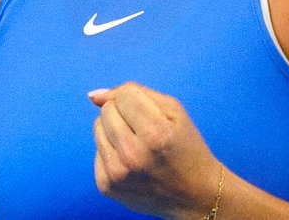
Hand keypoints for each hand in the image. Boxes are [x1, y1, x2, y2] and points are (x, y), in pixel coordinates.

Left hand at [88, 82, 221, 218]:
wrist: (194, 195)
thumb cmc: (186, 148)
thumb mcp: (174, 112)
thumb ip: (135, 92)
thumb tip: (94, 96)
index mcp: (155, 133)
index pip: (123, 95)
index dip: (136, 99)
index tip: (150, 113)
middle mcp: (133, 155)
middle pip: (107, 110)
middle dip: (123, 113)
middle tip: (144, 130)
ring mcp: (117, 173)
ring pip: (97, 128)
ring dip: (114, 131)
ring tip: (137, 145)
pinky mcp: (106, 186)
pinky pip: (96, 151)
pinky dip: (111, 151)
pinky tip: (130, 162)